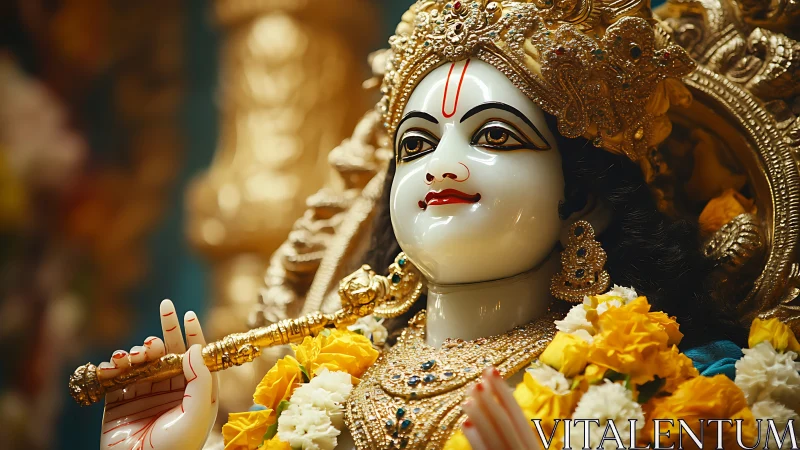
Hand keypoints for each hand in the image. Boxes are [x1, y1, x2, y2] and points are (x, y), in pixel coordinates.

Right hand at [99, 300, 218, 449]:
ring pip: (143, 360)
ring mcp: (144, 393)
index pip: (196, 358)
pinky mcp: (119, 400)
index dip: (193, 335)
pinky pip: (117, 374)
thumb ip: (200, 380)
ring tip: (137, 354)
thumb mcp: (197, 414)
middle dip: (167, 330)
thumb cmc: (175, 448)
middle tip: (166, 307)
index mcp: (194, 393)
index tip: (189, 314)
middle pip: (170, 352)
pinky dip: (114, 364)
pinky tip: (116, 364)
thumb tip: (196, 349)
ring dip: (139, 350)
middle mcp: (171, 390)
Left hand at [461, 367, 540, 449]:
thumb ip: (522, 435)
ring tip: (467, 399)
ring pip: (493, 436)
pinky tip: (465, 423)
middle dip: (489, 400)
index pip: (518, 416)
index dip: (504, 392)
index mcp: (533, 447)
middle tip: (477, 381)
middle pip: (505, 423)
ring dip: (479, 416)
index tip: (492, 371)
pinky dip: (475, 439)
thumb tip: (503, 405)